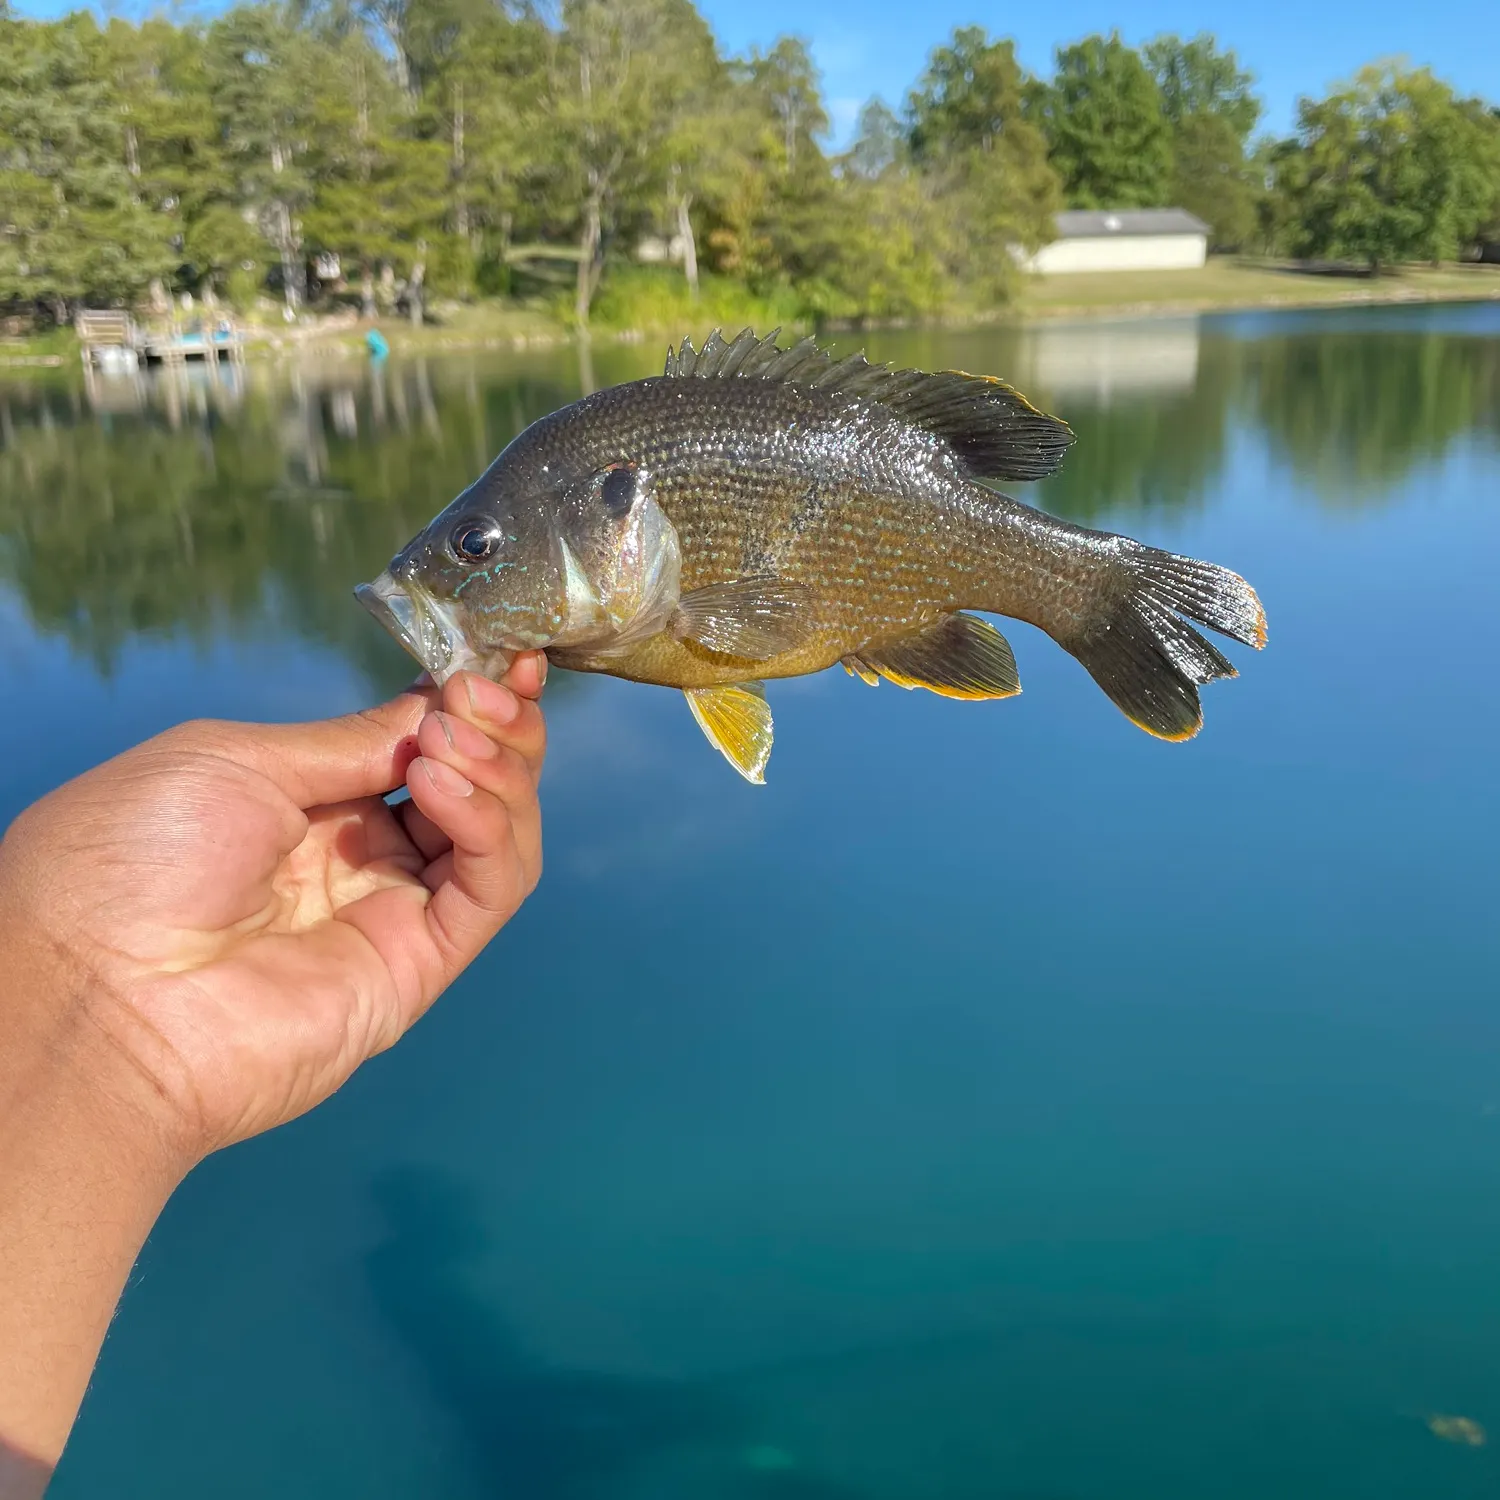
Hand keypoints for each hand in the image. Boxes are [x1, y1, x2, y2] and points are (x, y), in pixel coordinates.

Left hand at [0, 654, 546, 1166]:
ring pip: (497, 836)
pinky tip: (439, 783)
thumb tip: (436, 710)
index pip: (420, 750)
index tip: (497, 660)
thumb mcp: (238, 760)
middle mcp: (360, 860)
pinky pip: (488, 890)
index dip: (465, 706)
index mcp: (309, 808)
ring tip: (453, 737)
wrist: (92, 992)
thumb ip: (352, 741)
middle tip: (489, 688)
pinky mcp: (417, 967)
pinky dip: (486, 827)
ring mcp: (391, 914)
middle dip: (497, 729)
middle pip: (474, 788)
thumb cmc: (131, 861)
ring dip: (499, 771)